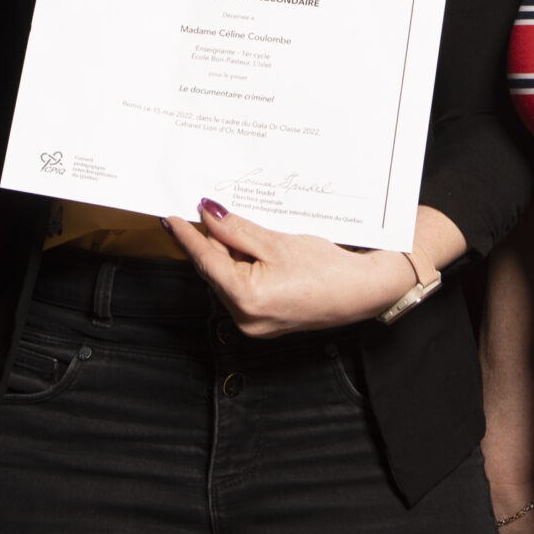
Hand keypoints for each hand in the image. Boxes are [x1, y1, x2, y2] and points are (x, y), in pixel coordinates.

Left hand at [162, 199, 417, 336]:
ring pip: (228, 278)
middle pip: (215, 270)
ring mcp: (254, 323)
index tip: (171, 218)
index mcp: (245, 299)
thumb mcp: (276, 242)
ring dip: (230, 252)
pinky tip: (254, 246)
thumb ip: (236, 229)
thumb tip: (208, 214)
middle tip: (211, 210)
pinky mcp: (264, 320)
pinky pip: (242, 288)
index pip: (205, 261)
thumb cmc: (326, 269)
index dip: (187, 236)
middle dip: (214, 241)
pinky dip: (243, 266)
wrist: (361, 292)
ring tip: (244, 227)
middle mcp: (244, 318)